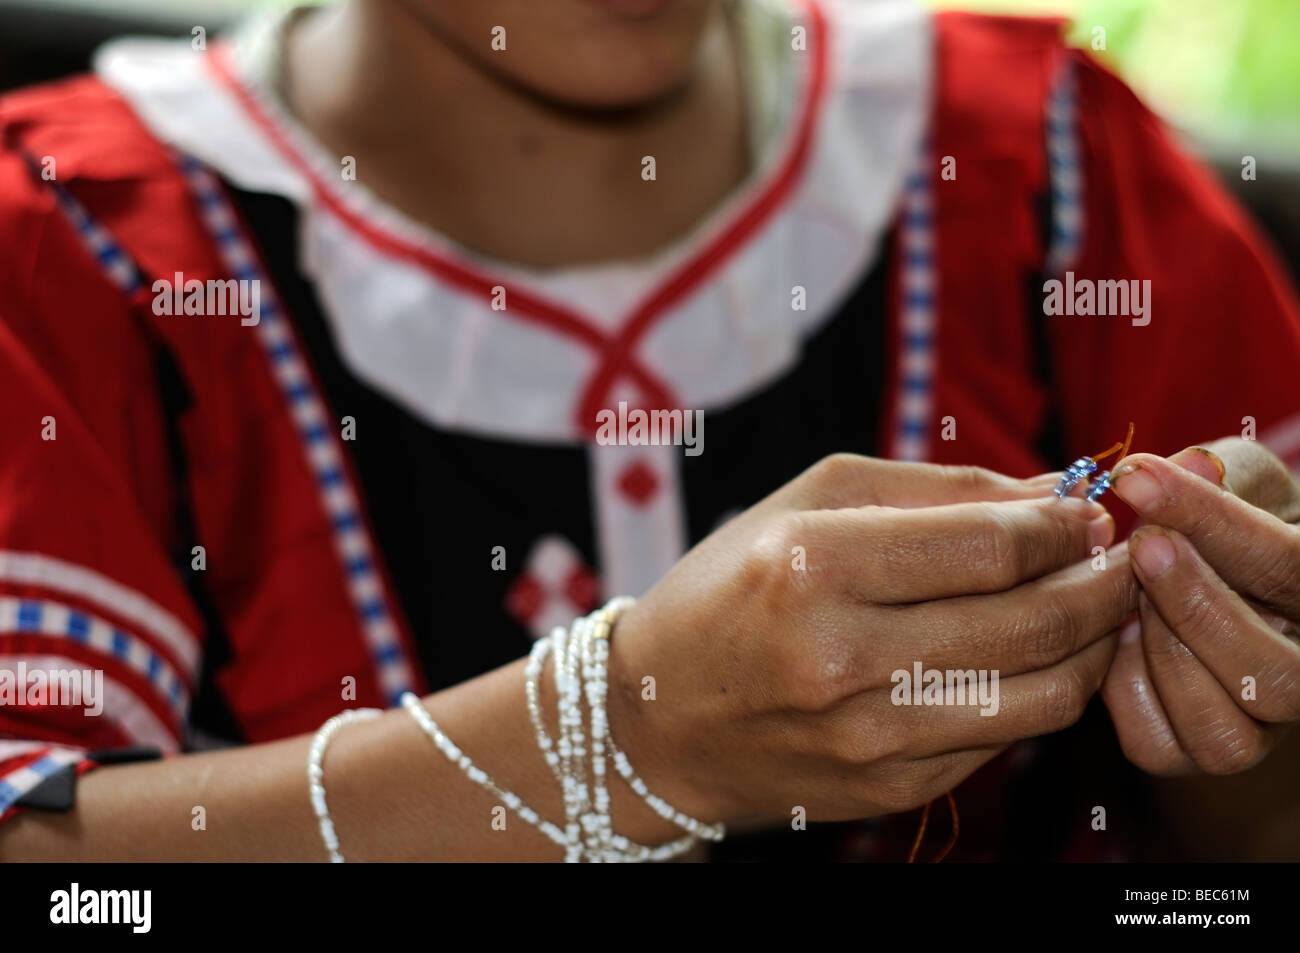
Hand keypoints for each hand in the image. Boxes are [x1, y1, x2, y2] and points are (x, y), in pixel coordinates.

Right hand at [605, 453, 1135, 824]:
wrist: (658, 718)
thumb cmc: (731, 588)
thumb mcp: (806, 503)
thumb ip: (933, 489)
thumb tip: (1052, 494)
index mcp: (811, 567)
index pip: (989, 546)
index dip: (1061, 524)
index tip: (1084, 510)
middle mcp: (841, 658)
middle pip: (1031, 619)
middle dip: (1101, 579)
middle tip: (1120, 555)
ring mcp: (868, 737)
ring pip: (1043, 692)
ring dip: (1092, 643)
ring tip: (1094, 605)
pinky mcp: (889, 790)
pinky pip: (1006, 738)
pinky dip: (1043, 692)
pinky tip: (1035, 656)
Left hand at [1101, 438, 1299, 774]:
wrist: (1205, 580)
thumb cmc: (1226, 522)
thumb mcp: (1237, 480)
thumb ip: (1219, 473)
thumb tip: (1186, 463)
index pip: (1288, 567)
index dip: (1210, 521)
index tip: (1134, 478)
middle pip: (1275, 675)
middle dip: (1195, 604)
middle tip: (1141, 545)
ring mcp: (1257, 730)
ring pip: (1221, 726)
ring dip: (1162, 651)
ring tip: (1128, 594)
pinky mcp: (1191, 751)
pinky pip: (1157, 743)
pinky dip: (1125, 689)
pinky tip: (1116, 637)